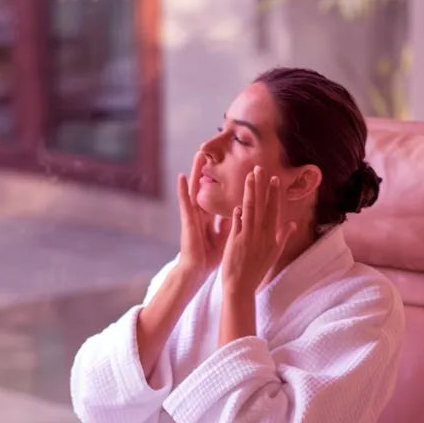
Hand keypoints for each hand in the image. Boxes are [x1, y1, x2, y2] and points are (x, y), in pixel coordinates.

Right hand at [177, 151, 229, 279]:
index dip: (225, 182)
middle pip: (207, 186)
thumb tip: (241, 213)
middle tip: (215, 152)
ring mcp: (193, 215)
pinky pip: (185, 202)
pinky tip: (181, 176)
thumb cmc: (210, 256)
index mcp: (211, 217)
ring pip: (195, 188)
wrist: (197, 270)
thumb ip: (230, 224)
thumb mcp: (225, 237)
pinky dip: (183, 189)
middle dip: (211, 170)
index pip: (219, 195)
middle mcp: (201, 213)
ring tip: (199, 154)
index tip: (229, 167)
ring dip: (196, 171)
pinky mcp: (187, 221)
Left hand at [220, 167, 295, 297]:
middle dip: (262, 186)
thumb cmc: (257, 270)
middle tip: (260, 168)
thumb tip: (292, 223)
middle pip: (262, 206)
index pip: (273, 210)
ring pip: (250, 210)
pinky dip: (238, 214)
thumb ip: (283, 236)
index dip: (274, 194)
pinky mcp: (236, 242)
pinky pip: (237, 224)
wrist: (242, 286)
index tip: (274, 178)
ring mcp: (249, 238)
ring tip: (249, 177)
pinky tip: (238, 204)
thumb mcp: (274, 253)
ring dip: (250, 192)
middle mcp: (262, 235)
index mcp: (271, 236)